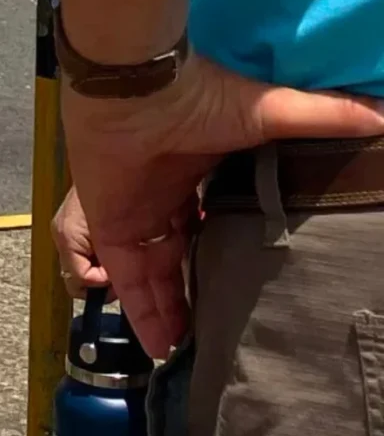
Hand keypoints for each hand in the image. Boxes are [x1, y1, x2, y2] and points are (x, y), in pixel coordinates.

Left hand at [55, 49, 383, 356]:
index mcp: (200, 173)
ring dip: (170, 312)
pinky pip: (123, 276)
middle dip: (195, 293)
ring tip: (193, 352)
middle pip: (182, 255)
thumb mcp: (272, 113)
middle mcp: (166, 195)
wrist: (135, 82)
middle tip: (219, 332)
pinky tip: (158, 345)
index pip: (213, 222)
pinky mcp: (110, 221)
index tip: (253, 285)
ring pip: (154, 274)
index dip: (229, 253)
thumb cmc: (199, 96)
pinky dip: (139, 309)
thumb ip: (324, 116)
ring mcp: (137, 210)